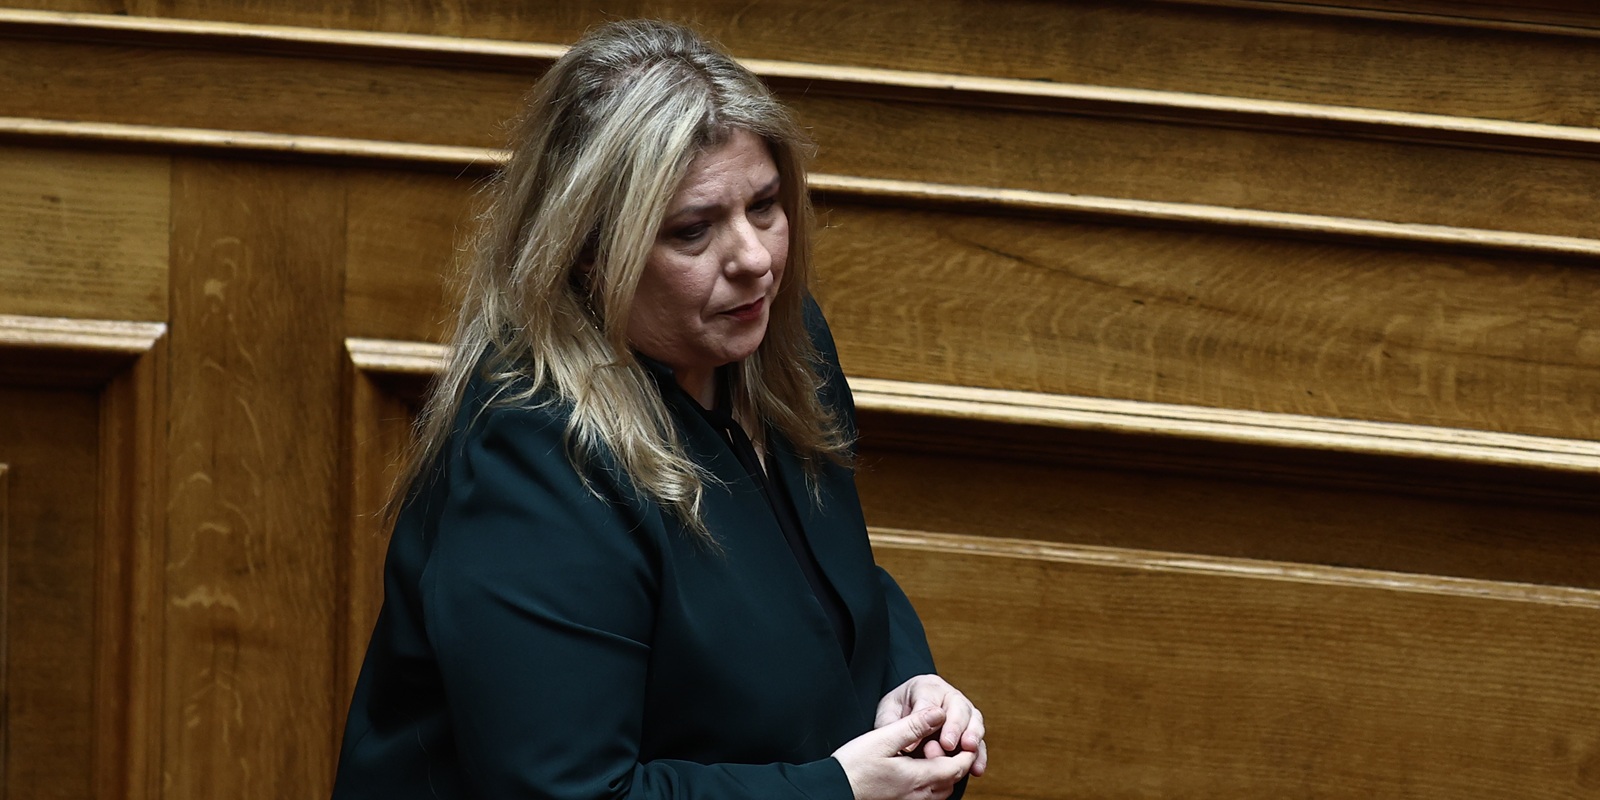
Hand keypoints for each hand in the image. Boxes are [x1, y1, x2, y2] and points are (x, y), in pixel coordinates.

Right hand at [832, 708, 975, 799]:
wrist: (834, 789)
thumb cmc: (854, 764)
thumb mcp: (883, 738)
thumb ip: (913, 726)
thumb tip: (939, 713)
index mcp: (917, 776)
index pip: (956, 767)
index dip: (966, 753)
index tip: (966, 738)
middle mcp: (918, 794)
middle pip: (952, 781)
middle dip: (960, 763)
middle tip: (958, 744)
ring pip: (942, 791)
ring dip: (947, 774)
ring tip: (942, 756)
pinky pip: (929, 797)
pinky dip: (935, 784)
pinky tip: (923, 772)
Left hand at [875, 675, 986, 775]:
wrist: (905, 717)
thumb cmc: (896, 714)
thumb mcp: (888, 716)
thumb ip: (894, 727)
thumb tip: (909, 746)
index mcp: (926, 686)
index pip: (927, 699)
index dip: (923, 720)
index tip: (916, 742)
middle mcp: (949, 695)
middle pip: (957, 706)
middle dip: (954, 726)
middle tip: (947, 745)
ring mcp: (964, 711)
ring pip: (974, 720)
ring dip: (972, 737)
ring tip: (968, 751)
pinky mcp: (972, 730)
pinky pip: (980, 741)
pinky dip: (980, 755)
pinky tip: (976, 769)